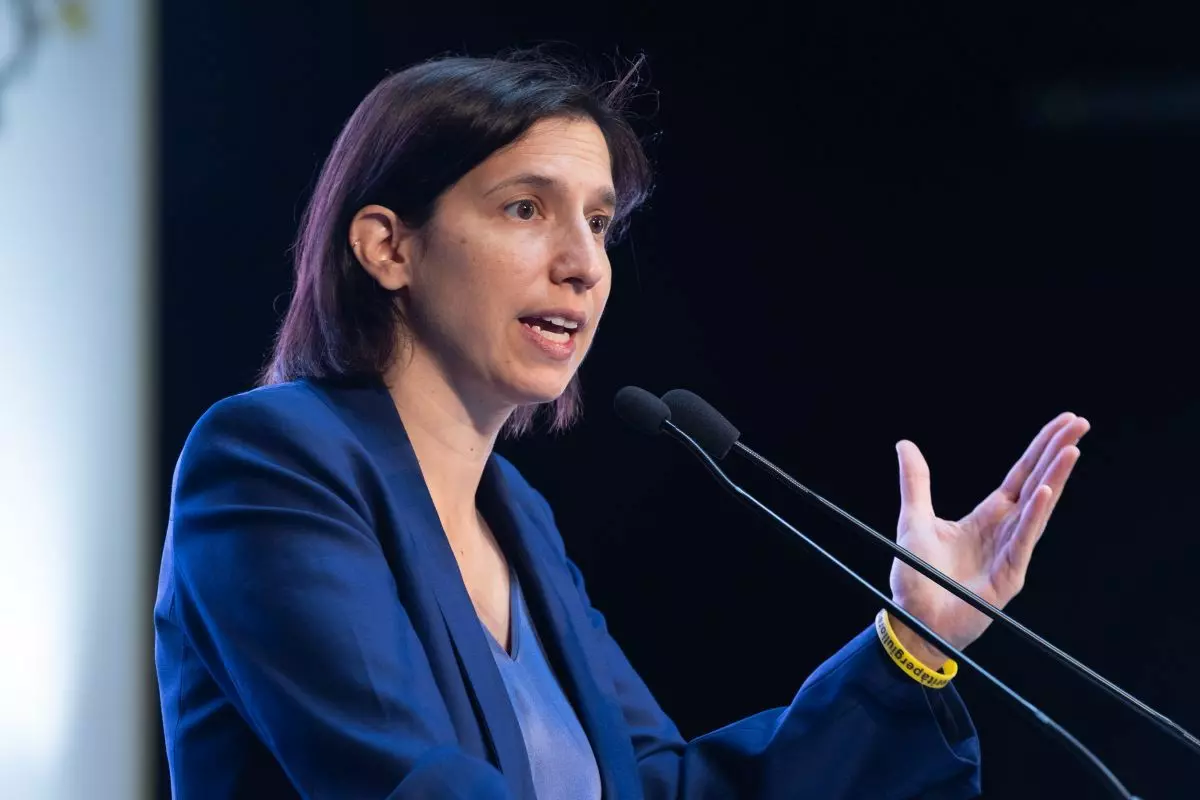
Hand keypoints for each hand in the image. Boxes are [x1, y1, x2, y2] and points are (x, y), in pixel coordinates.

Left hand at [888, 412, 1089, 666]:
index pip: (1019, 476)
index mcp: (986, 518)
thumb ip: (916, 482)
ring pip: (1037, 508)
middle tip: (1081, 423)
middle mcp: (1004, 531)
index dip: (1040, 449)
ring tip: (1071, 450)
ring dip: (1054, 478)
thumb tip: (905, 444)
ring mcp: (1010, 553)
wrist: (912, 619)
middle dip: (1057, 453)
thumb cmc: (915, 576)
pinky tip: (1045, 492)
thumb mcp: (913, 519)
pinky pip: (1023, 540)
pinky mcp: (1008, 575)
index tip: (1063, 424)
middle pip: (1036, 483)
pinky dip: (1034, 516)